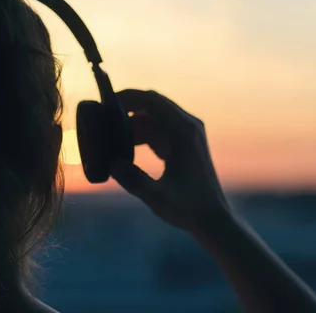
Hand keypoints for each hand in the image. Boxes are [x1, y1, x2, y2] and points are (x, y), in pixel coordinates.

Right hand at [110, 89, 231, 233]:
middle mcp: (189, 126)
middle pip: (152, 104)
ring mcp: (189, 133)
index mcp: (184, 131)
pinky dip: (142, 134)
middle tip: (101, 118)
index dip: (127, 97)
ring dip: (133, 123)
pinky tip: (124, 149)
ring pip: (155, 117)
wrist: (213, 219)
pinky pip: (159, 129)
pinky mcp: (185, 144)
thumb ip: (133, 180)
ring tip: (109, 138)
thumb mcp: (157, 197)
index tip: (104, 103)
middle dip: (126, 108)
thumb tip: (111, 163)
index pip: (152, 100)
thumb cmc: (189, 208)